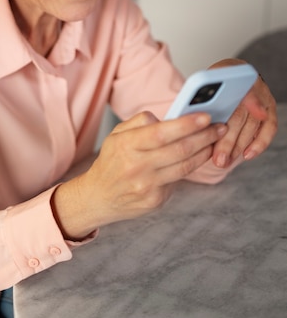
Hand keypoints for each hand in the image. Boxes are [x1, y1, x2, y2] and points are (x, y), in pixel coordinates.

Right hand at [51, 111, 226, 239]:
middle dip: (204, 136)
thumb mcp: (116, 135)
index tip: (205, 116)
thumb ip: (139, 122)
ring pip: (185, 166)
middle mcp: (136, 166)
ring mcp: (147, 186)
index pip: (161, 133)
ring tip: (215, 140)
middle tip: (220, 127)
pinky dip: (191, 166)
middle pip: (179, 149)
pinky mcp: (155, 201)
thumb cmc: (111, 161)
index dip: (187, 124)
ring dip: (205, 151)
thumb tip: (166, 117)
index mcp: (125, 145)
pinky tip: (200, 156)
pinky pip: (179, 180)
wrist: (98, 197)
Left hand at [208, 59, 277, 167]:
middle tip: (218, 157)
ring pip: (252, 125)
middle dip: (228, 140)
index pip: (236, 86)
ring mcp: (264, 97)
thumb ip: (198, 96)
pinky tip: (247, 155)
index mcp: (231, 71)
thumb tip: (184, 114)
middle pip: (241, 114)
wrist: (231, 77)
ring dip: (238, 146)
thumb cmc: (212, 84)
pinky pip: (268, 129)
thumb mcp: (202, 84)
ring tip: (224, 161)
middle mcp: (252, 83)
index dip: (246, 102)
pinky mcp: (269, 110)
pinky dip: (258, 144)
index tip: (241, 118)